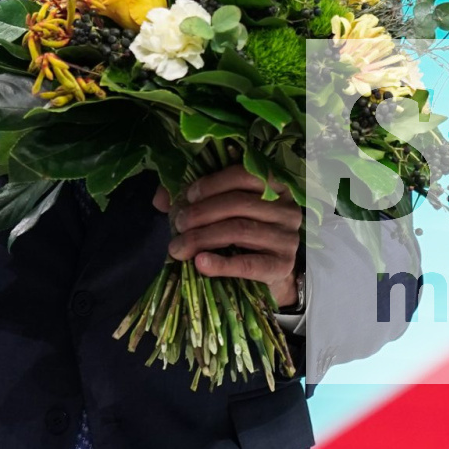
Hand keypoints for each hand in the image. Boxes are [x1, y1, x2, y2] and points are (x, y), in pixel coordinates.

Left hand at [156, 166, 302, 307]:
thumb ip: (194, 199)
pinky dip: (221, 263)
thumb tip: (161, 198)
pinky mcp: (282, 266)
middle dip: (201, 213)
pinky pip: (248, 264)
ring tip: (179, 247)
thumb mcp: (221, 212)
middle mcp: (287, 208)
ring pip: (240, 230)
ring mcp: (288, 237)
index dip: (212, 184)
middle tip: (177, 225)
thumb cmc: (242, 236)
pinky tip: (200, 263)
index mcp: (275, 185)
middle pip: (239, 203)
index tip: (187, 196)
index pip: (244, 174)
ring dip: (202, 237)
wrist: (268, 274)